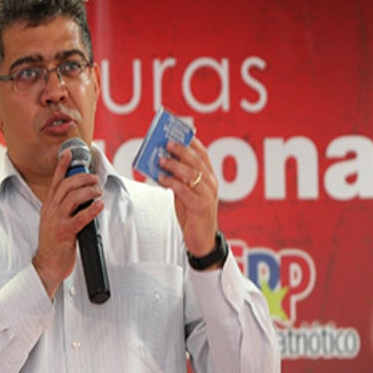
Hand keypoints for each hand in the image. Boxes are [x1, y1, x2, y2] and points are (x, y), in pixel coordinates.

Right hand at [33, 149, 103, 297]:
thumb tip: (82, 197)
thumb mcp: (54, 221)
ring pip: (73, 197)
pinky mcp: (65, 232)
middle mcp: (51, 210)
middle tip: (95, 178)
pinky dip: (92, 209)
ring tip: (98, 191)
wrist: (46, 265)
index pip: (55, 181)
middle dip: (82, 178)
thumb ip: (64, 208)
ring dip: (89, 191)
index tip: (69, 153)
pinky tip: (99, 205)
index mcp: (48, 206)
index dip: (62, 166)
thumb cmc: (53, 244)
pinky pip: (81, 217)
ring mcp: (57, 221)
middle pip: (66, 185)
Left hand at [158, 137, 218, 262]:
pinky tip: (161, 178)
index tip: (179, 132)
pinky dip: (172, 183)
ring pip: (192, 174)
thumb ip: (178, 178)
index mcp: (210, 178)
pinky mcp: (201, 207)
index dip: (192, 142)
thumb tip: (163, 162)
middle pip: (197, 161)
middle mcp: (211, 184)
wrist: (202, 240)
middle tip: (166, 143)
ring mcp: (208, 196)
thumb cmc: (193, 215)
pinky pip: (185, 191)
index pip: (204, 154)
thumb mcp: (186, 192)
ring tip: (160, 160)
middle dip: (181, 150)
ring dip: (174, 165)